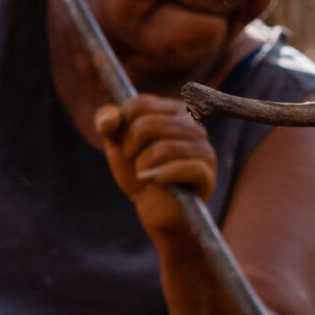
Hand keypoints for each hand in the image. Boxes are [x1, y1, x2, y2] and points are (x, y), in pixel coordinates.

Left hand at [95, 95, 217, 236]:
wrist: (156, 210)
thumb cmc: (140, 173)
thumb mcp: (118, 147)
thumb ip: (108, 125)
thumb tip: (109, 119)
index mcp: (174, 111)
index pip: (139, 104)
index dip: (122, 126)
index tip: (126, 143)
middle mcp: (193, 125)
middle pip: (146, 125)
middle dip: (129, 148)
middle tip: (134, 162)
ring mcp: (203, 149)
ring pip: (162, 148)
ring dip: (143, 166)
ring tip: (145, 174)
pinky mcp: (206, 173)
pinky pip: (181, 168)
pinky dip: (160, 176)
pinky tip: (156, 181)